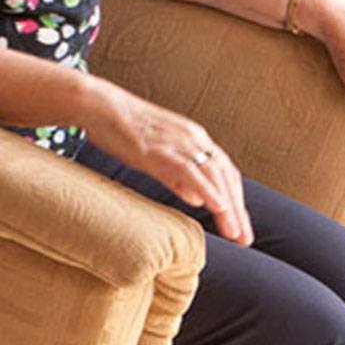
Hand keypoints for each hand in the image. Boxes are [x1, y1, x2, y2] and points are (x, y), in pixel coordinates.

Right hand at [81, 83, 253, 246]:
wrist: (100, 105)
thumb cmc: (122, 129)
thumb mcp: (156, 154)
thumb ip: (178, 177)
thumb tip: (198, 199)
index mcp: (194, 138)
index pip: (224, 172)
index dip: (234, 199)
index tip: (239, 226)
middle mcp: (193, 138)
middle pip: (225, 176)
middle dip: (238, 210)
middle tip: (245, 239)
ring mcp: (178, 142)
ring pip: (213, 176)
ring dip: (228, 206)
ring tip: (235, 233)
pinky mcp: (161, 148)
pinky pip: (190, 171)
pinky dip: (207, 190)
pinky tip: (218, 208)